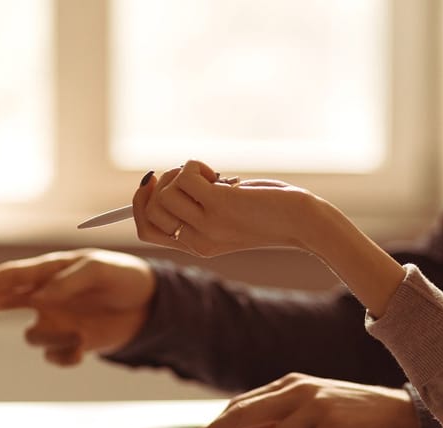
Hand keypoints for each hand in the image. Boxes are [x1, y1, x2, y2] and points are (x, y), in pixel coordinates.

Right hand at [0, 248, 155, 365]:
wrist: (148, 304)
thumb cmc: (121, 277)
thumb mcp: (100, 269)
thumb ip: (70, 280)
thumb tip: (42, 295)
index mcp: (51, 272)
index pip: (14, 277)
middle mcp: (46, 296)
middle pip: (3, 301)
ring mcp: (56, 320)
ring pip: (34, 337)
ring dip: (53, 338)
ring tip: (79, 335)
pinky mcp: (71, 342)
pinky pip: (56, 356)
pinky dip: (66, 355)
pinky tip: (82, 349)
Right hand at [134, 160, 404, 318]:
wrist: (304, 223)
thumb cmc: (270, 211)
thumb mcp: (228, 213)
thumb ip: (198, 204)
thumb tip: (162, 178)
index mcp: (197, 246)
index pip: (147, 230)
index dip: (137, 204)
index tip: (150, 182)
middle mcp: (197, 241)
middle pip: (149, 209)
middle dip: (164, 184)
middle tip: (195, 180)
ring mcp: (206, 226)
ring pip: (164, 192)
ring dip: (182, 174)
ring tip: (213, 178)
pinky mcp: (218, 206)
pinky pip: (184, 176)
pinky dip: (196, 166)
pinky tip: (221, 176)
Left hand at [178, 372, 421, 427]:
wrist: (404, 417)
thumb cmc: (355, 419)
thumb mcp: (312, 412)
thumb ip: (278, 420)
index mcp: (291, 385)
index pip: (242, 406)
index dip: (213, 426)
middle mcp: (300, 391)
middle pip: (243, 415)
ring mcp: (317, 407)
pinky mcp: (334, 427)